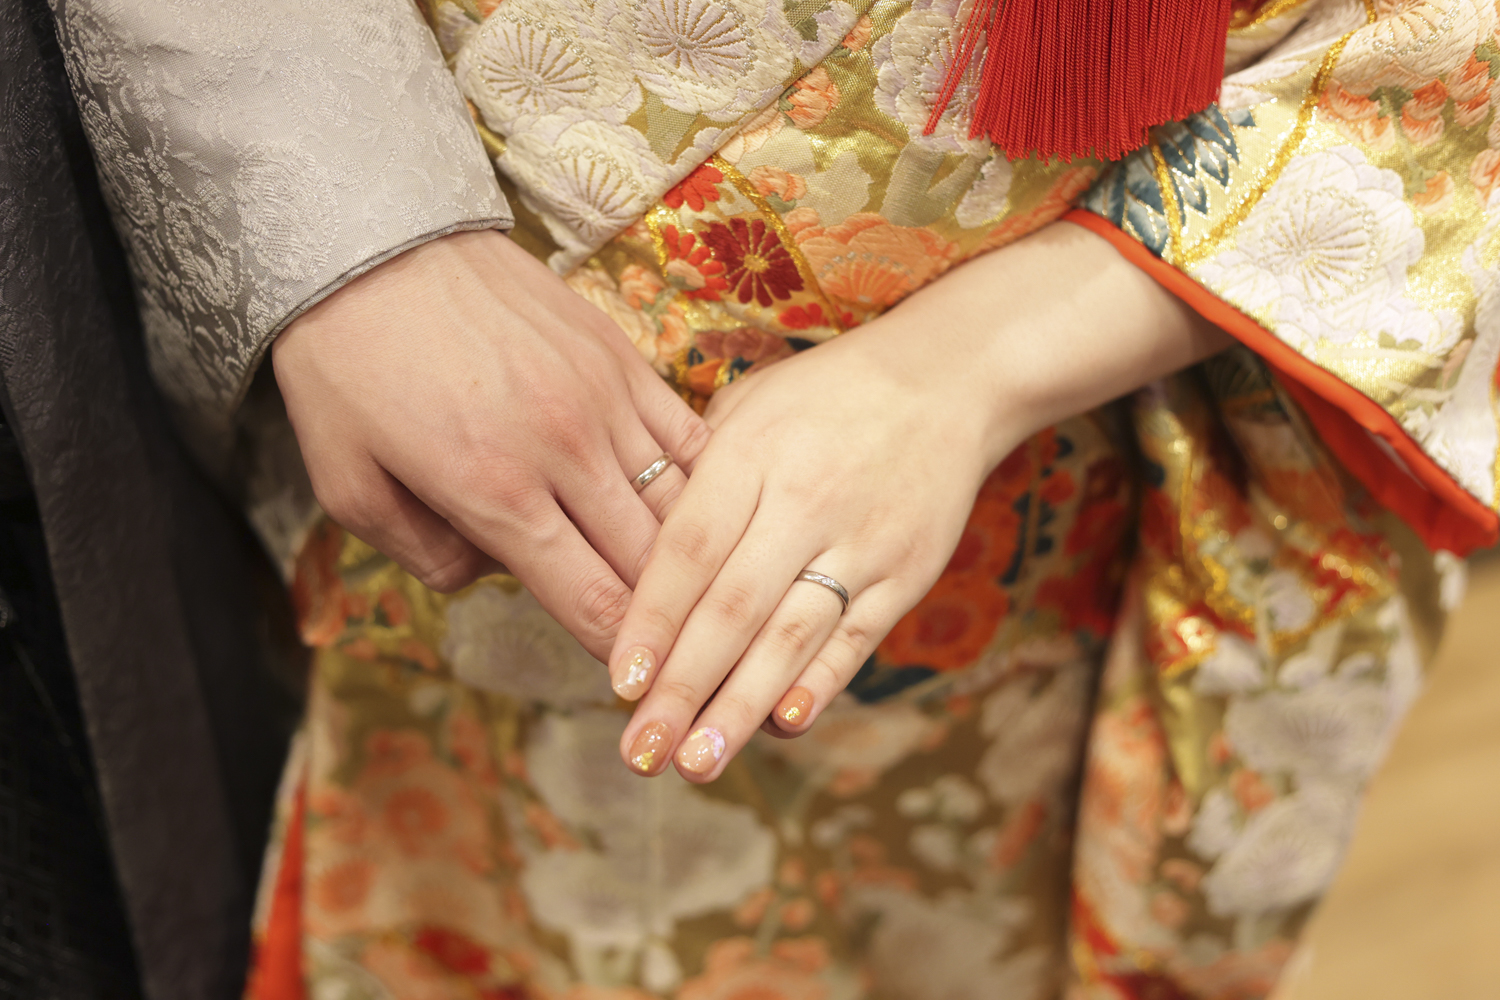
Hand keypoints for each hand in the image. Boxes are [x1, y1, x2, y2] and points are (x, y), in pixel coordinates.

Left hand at [273, 229, 709, 659]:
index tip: (632, 682)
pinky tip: (694, 508)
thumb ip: (423, 554)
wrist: (372, 238)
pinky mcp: (619, 355)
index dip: (620, 656)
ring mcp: (602, 398)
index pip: (590, 603)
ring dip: (684, 556)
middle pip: (648, 565)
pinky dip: (695, 482)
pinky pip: (685, 435)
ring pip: (678, 505)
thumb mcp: (347, 483)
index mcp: (494, 493)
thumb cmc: (347, 366)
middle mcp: (563, 452)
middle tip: (666, 647)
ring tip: (687, 587)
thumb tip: (489, 574)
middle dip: (662, 619)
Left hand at [607, 221, 1231, 779]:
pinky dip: (820, 683)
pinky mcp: (906, 572)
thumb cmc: (822, 397)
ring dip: (742, 705)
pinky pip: (856, 637)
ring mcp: (861, 541)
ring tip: (698, 762)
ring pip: (792, 635)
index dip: (652, 621)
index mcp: (750, 455)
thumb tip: (630, 555)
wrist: (947, 380)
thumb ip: (692, 476)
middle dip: (683, 687)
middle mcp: (805, 501)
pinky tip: (784, 726)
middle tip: (641, 752)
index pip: (689, 550)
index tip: (619, 683)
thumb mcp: (746, 406)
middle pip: (733, 608)